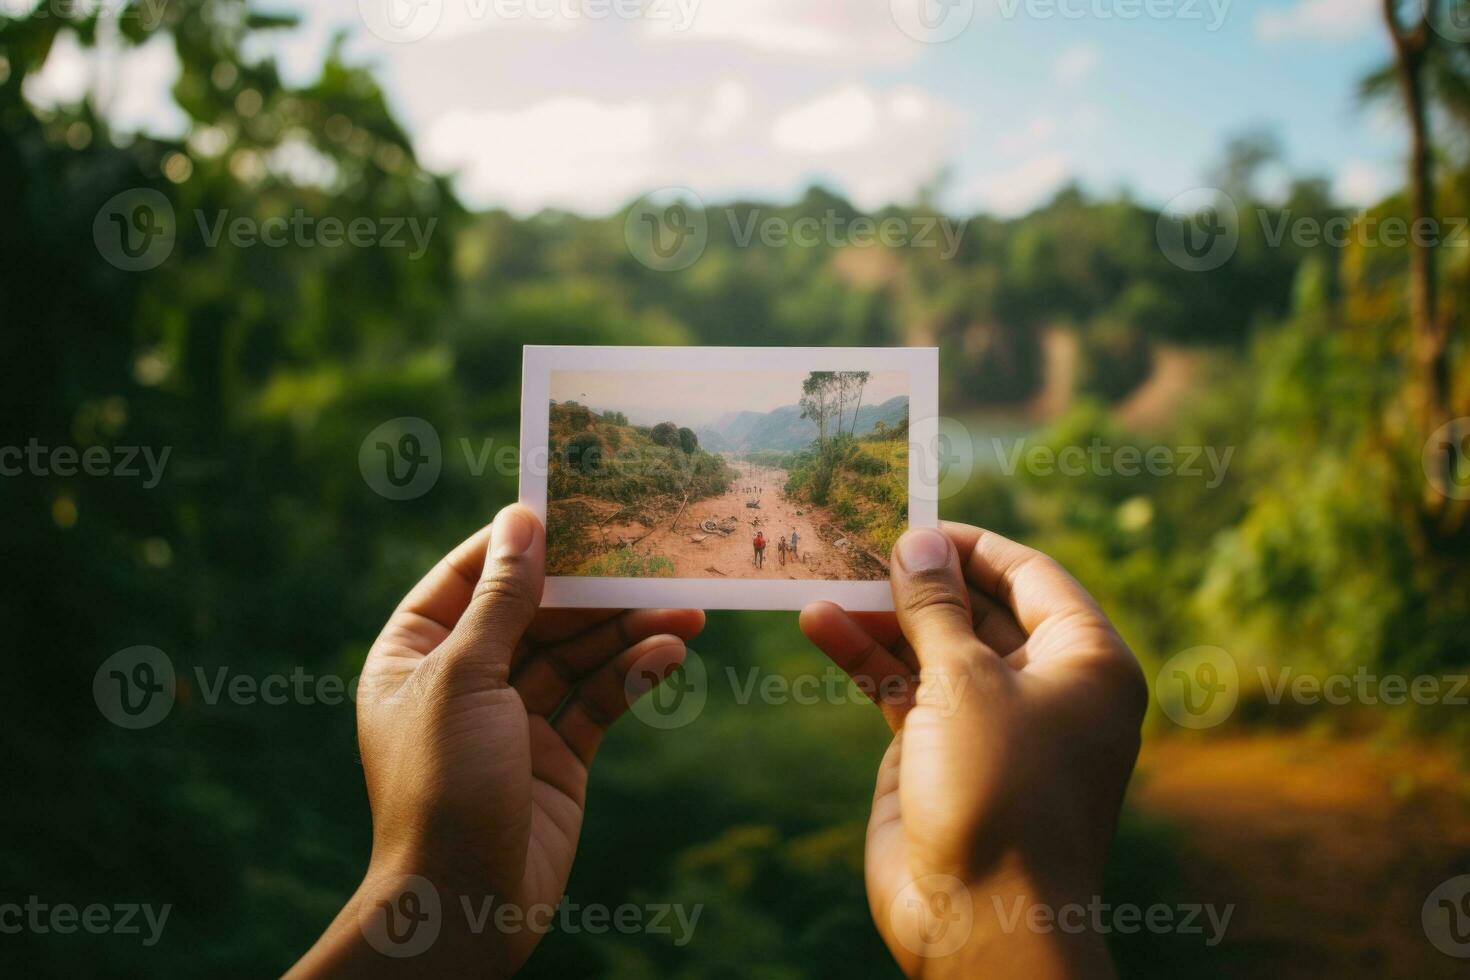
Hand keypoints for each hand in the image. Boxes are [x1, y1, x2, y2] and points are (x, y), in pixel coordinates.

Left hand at [290, 505, 703, 976]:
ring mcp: (511, 720)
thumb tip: (521, 518)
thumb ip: (502, 598)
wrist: (463, 906)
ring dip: (626, 632)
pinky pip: (597, 700)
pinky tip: (669, 653)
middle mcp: (461, 681)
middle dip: (593, 592)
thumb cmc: (443, 784)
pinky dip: (633, 675)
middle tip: (652, 561)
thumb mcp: (465, 676)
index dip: (518, 544)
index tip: (573, 509)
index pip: (468, 577)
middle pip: (534, 614)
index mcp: (414, 655)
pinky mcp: (556, 756)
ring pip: (575, 656)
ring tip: (685, 610)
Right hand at [800, 523, 1145, 978]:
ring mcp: (990, 720)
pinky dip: (865, 657)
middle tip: (857, 543)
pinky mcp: (940, 752)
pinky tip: (819, 624)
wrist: (982, 919)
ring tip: (825, 576)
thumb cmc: (999, 790)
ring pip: (933, 645)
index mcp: (1085, 660)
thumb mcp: (965, 681)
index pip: (1029, 573)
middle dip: (917, 577)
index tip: (911, 520)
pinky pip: (903, 687)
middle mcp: (1044, 684)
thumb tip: (916, 540)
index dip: (969, 543)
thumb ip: (935, 605)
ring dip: (881, 613)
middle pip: (977, 606)